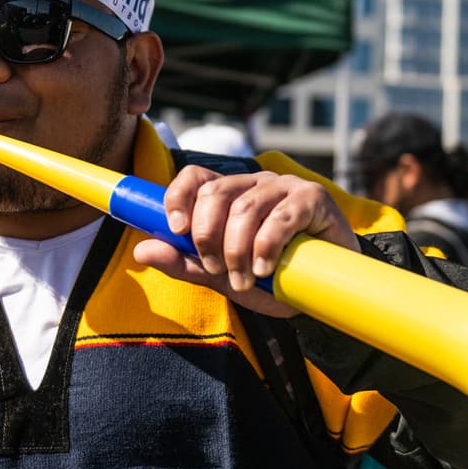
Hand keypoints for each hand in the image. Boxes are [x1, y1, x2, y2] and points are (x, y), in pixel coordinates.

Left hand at [132, 165, 360, 316]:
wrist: (327, 291)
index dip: (178, 197)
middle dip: (208, 236)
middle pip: (216, 193)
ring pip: (245, 208)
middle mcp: (255, 183)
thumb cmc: (274, 278)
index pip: (194, 177)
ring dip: (237, 250)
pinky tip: (266, 269)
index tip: (175, 229)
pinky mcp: (313, 198)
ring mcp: (285, 188)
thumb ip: (184, 263)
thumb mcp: (222, 276)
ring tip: (244, 279)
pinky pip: (281, 217)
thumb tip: (140, 251)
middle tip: (217, 270)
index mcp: (230, 195)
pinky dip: (267, 247)